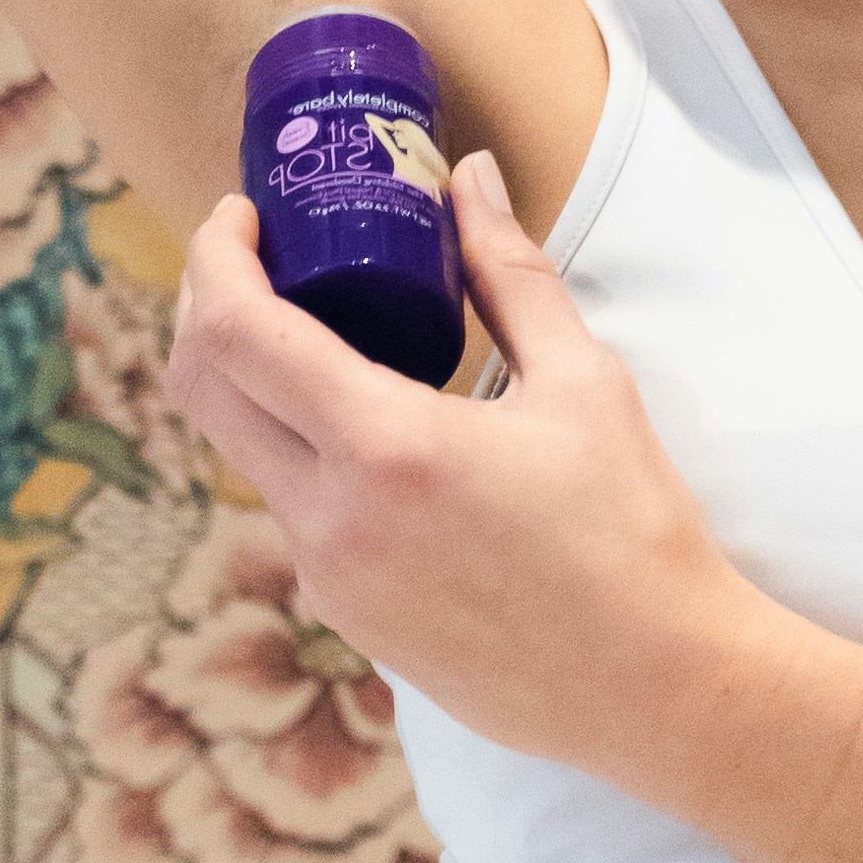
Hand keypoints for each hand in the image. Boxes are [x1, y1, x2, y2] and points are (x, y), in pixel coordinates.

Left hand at [162, 147, 791, 801]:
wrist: (657, 687)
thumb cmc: (633, 531)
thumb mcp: (583, 382)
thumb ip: (509, 272)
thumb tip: (469, 175)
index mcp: (385, 449)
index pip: (236, 334)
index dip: (215, 260)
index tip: (240, 215)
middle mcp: (332, 522)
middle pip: (205, 392)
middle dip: (208, 309)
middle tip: (256, 260)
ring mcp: (330, 582)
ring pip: (248, 456)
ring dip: (260, 385)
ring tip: (326, 336)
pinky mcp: (349, 620)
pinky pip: (296, 517)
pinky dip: (307, 455)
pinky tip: (374, 434)